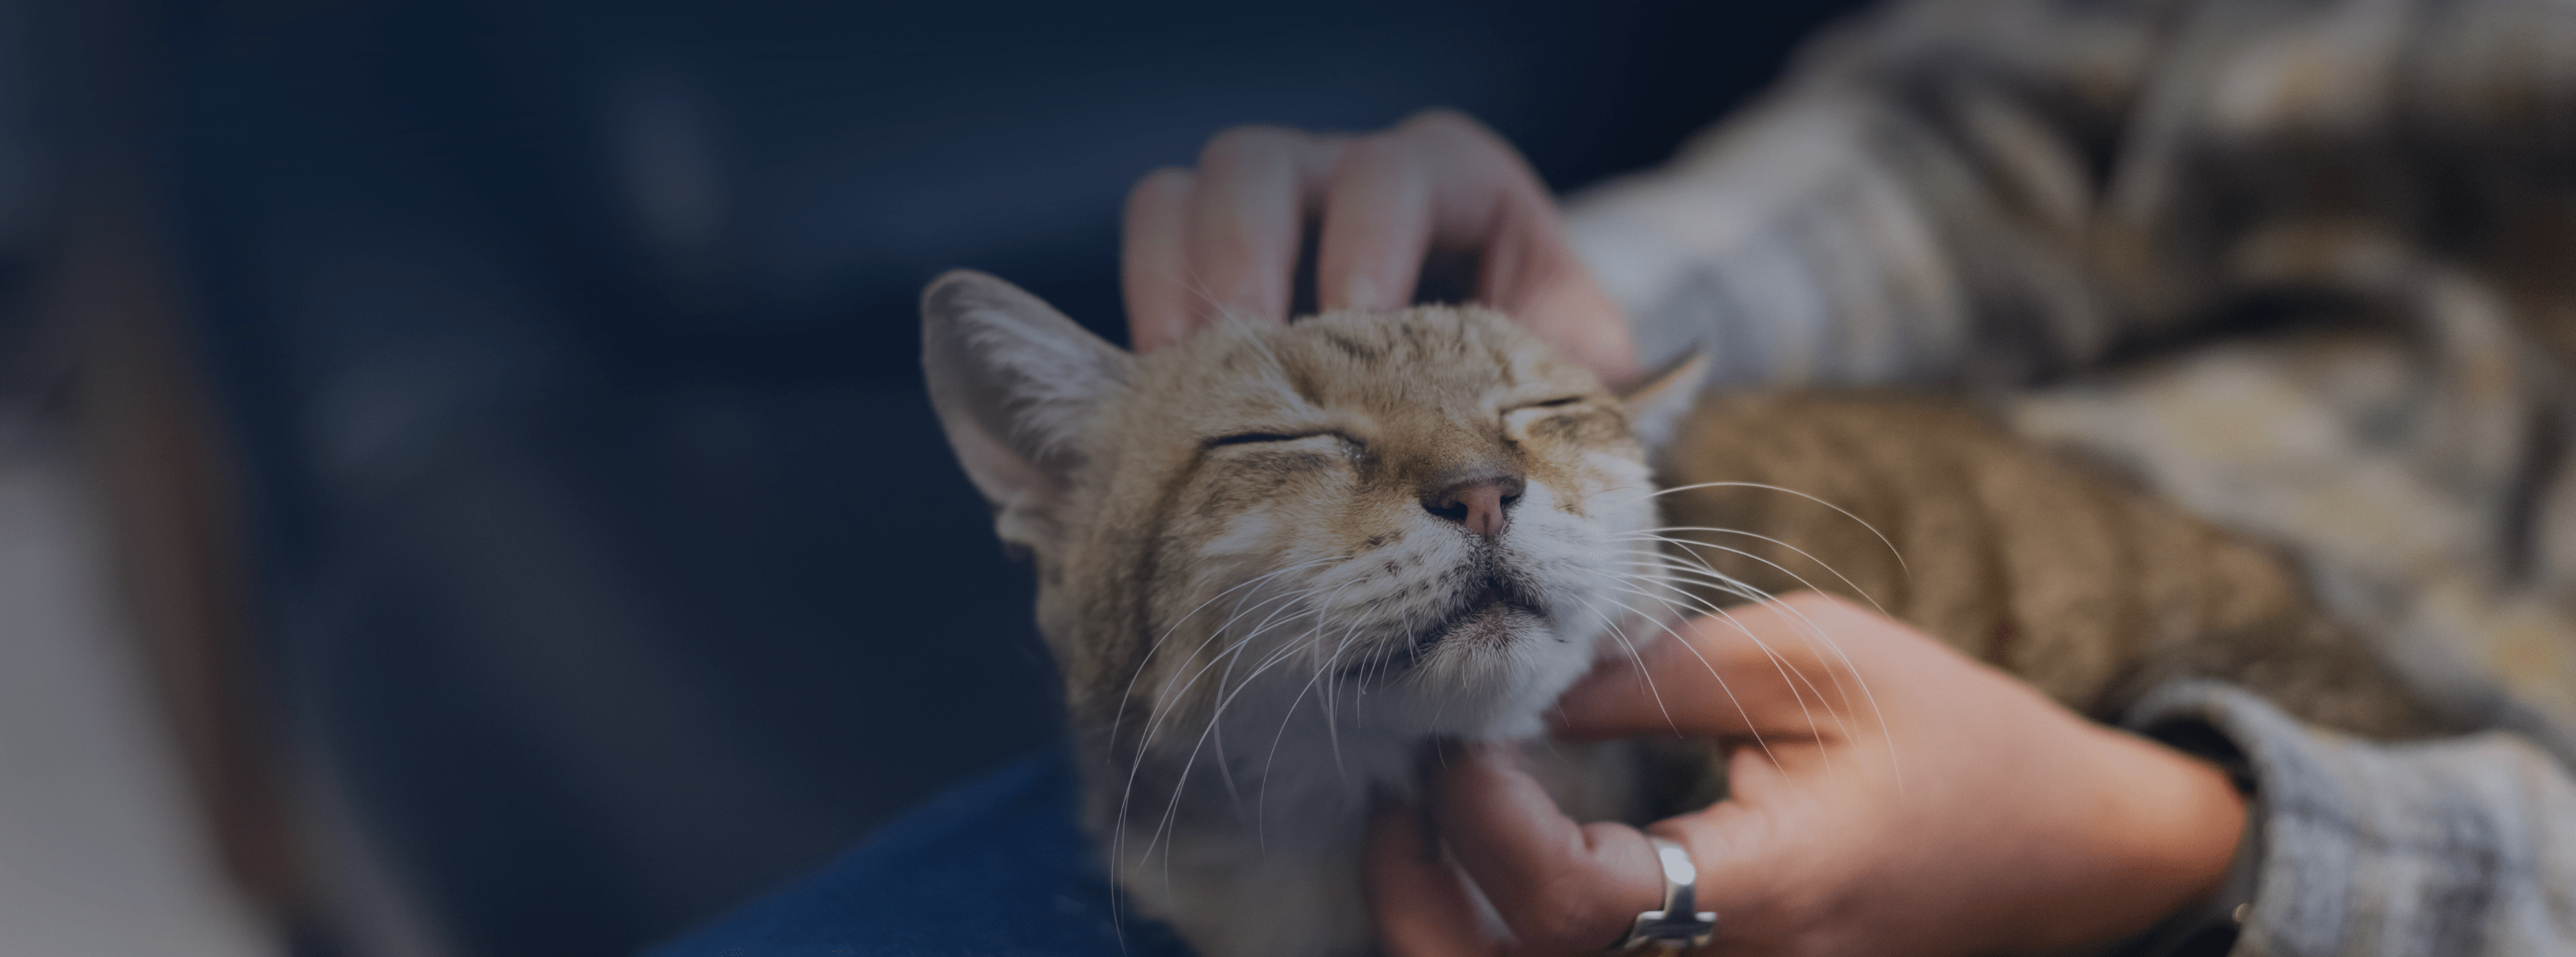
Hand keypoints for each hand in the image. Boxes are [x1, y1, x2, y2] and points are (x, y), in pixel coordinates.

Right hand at [1121, 109, 1637, 382]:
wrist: (1477, 422)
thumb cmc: (1532, 386)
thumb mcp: (1574, 379)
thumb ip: (1597, 388)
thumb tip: (1638, 397)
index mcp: (1454, 184)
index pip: (1400, 171)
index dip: (1370, 242)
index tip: (1356, 328)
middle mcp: (1347, 179)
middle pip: (1265, 163)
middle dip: (1246, 258)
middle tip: (1252, 358)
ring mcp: (1265, 215)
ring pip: (1184, 192)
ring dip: (1174, 284)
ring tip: (1183, 381)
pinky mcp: (1204, 265)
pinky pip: (1148, 246)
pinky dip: (1143, 312)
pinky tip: (1160, 398)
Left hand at [1368, 593, 2246, 956]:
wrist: (2073, 849)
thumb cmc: (1955, 738)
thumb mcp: (1812, 661)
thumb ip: (1652, 677)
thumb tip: (1513, 684)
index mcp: (1769, 893)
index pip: (1568, 904)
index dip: (1478, 821)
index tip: (1459, 734)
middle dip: (1414, 899)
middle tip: (1395, 795)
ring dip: (1445, 926)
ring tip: (1419, 824)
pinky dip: (1506, 937)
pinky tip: (1484, 864)